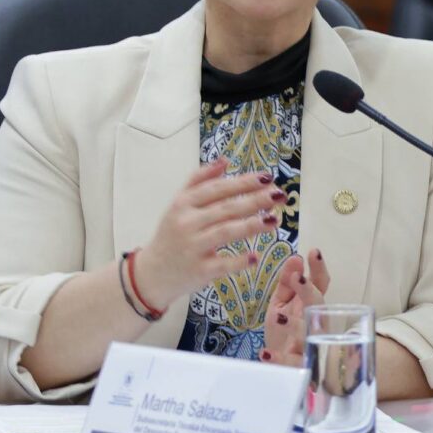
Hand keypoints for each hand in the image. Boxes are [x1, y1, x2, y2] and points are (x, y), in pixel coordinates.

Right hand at [134, 158, 283, 312]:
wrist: (153, 273)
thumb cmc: (172, 233)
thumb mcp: (179, 203)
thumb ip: (200, 179)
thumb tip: (225, 160)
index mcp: (183, 204)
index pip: (217, 189)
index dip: (243, 182)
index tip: (267, 177)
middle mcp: (187, 223)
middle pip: (226, 208)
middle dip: (255, 200)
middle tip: (279, 195)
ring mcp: (192, 247)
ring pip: (225, 232)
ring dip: (251, 226)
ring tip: (274, 220)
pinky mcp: (198, 271)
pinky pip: (222, 265)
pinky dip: (238, 261)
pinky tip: (254, 257)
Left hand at [261, 248, 328, 365]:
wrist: (278, 365)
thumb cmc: (284, 332)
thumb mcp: (281, 303)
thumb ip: (286, 283)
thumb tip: (295, 258)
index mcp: (311, 305)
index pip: (320, 284)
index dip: (319, 269)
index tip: (313, 252)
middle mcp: (315, 323)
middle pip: (318, 306)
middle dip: (309, 291)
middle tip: (298, 278)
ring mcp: (309, 345)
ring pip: (309, 335)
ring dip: (295, 325)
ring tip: (279, 317)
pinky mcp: (299, 365)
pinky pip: (292, 363)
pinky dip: (279, 359)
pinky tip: (265, 353)